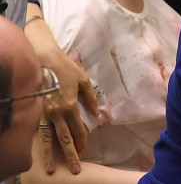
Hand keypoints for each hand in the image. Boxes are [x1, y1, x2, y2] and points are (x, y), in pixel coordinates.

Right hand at [25, 8, 96, 174]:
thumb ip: (90, 99)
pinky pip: (38, 131)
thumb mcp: (84, 80)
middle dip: (70, 154)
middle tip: (75, 169)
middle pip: (64, 138)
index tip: (86, 148)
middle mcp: (56, 113)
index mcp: (70, 105)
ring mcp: (43, 113)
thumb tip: (97, 115)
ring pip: (48, 138)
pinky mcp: (35, 111)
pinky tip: (40, 154)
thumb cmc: (66, 68)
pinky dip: (40, 143)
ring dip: (51, 155)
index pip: (78, 129)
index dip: (83, 139)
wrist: (41, 59)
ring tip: (51, 170)